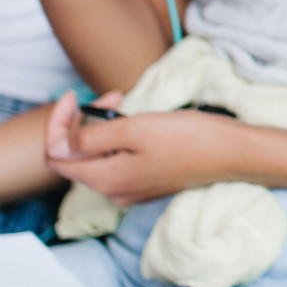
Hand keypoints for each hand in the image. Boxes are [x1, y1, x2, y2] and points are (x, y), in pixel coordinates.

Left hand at [43, 91, 243, 204]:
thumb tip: (59, 144)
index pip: (56, 155)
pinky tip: (135, 122)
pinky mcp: (144, 181)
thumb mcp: (133, 130)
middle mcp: (112, 190)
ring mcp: (129, 188)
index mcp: (104, 179)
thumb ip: (90, 138)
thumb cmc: (187, 139)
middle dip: (82, 121)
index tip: (74, 96)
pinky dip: (117, 138)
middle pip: (74, 156)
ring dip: (100, 127)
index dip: (57, 123)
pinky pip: (115, 160)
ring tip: (123, 105)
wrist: (230, 154)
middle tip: (109, 98)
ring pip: (96, 156)